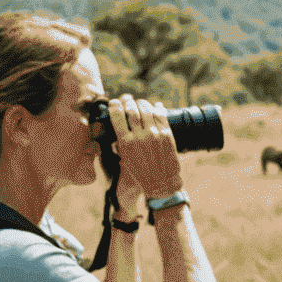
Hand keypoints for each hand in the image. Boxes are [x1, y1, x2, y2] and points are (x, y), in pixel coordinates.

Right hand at [106, 95, 182, 209]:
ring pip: (147, 109)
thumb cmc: (141, 172)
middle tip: (127, 99)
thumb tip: (117, 126)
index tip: (114, 102)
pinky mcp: (167, 134)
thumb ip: (120, 142)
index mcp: (126, 142)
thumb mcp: (125, 158)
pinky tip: (155, 106)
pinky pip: (162, 115)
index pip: (118, 116)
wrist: (162, 182)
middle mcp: (140, 136)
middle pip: (132, 109)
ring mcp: (155, 134)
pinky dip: (158, 108)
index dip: (115, 105)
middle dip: (128, 101)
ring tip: (140, 104)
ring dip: (142, 103)